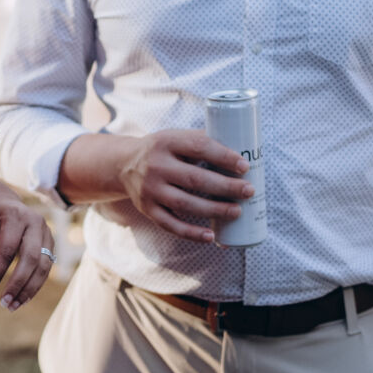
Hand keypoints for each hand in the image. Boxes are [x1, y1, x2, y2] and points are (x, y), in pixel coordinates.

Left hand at [0, 188, 53, 311]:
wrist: (6, 203)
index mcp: (15, 216)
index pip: (7, 249)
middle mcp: (35, 222)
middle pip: (31, 258)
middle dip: (17, 284)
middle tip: (4, 304)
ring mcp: (47, 232)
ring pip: (43, 266)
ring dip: (29, 289)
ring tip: (13, 306)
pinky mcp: (51, 243)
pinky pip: (47, 268)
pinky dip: (35, 285)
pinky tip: (23, 298)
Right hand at [117, 130, 253, 243]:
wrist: (124, 165)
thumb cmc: (162, 150)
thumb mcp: (175, 137)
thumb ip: (201, 140)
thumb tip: (241, 146)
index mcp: (167, 142)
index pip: (199, 147)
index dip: (223, 157)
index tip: (245, 166)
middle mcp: (156, 166)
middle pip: (195, 179)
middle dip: (226, 187)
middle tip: (249, 191)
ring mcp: (150, 190)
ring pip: (185, 204)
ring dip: (214, 210)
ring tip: (237, 211)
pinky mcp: (147, 209)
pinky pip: (171, 225)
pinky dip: (191, 233)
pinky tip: (211, 235)